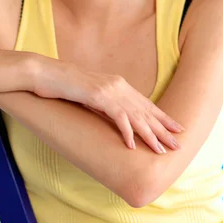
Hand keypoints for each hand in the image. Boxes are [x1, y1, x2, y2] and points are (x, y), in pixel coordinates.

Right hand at [32, 57, 183, 153]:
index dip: (162, 117)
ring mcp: (108, 90)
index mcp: (118, 84)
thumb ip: (105, 102)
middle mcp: (118, 85)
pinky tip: (132, 145)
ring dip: (150, 135)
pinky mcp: (98, 95)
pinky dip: (126, 131)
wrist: (44, 72)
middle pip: (146, 110)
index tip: (176, 128)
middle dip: (163, 129)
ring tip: (161, 150)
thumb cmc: (64, 84)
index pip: (145, 103)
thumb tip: (115, 116)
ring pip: (136, 116)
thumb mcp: (90, 94)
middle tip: (178, 144)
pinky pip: (117, 116)